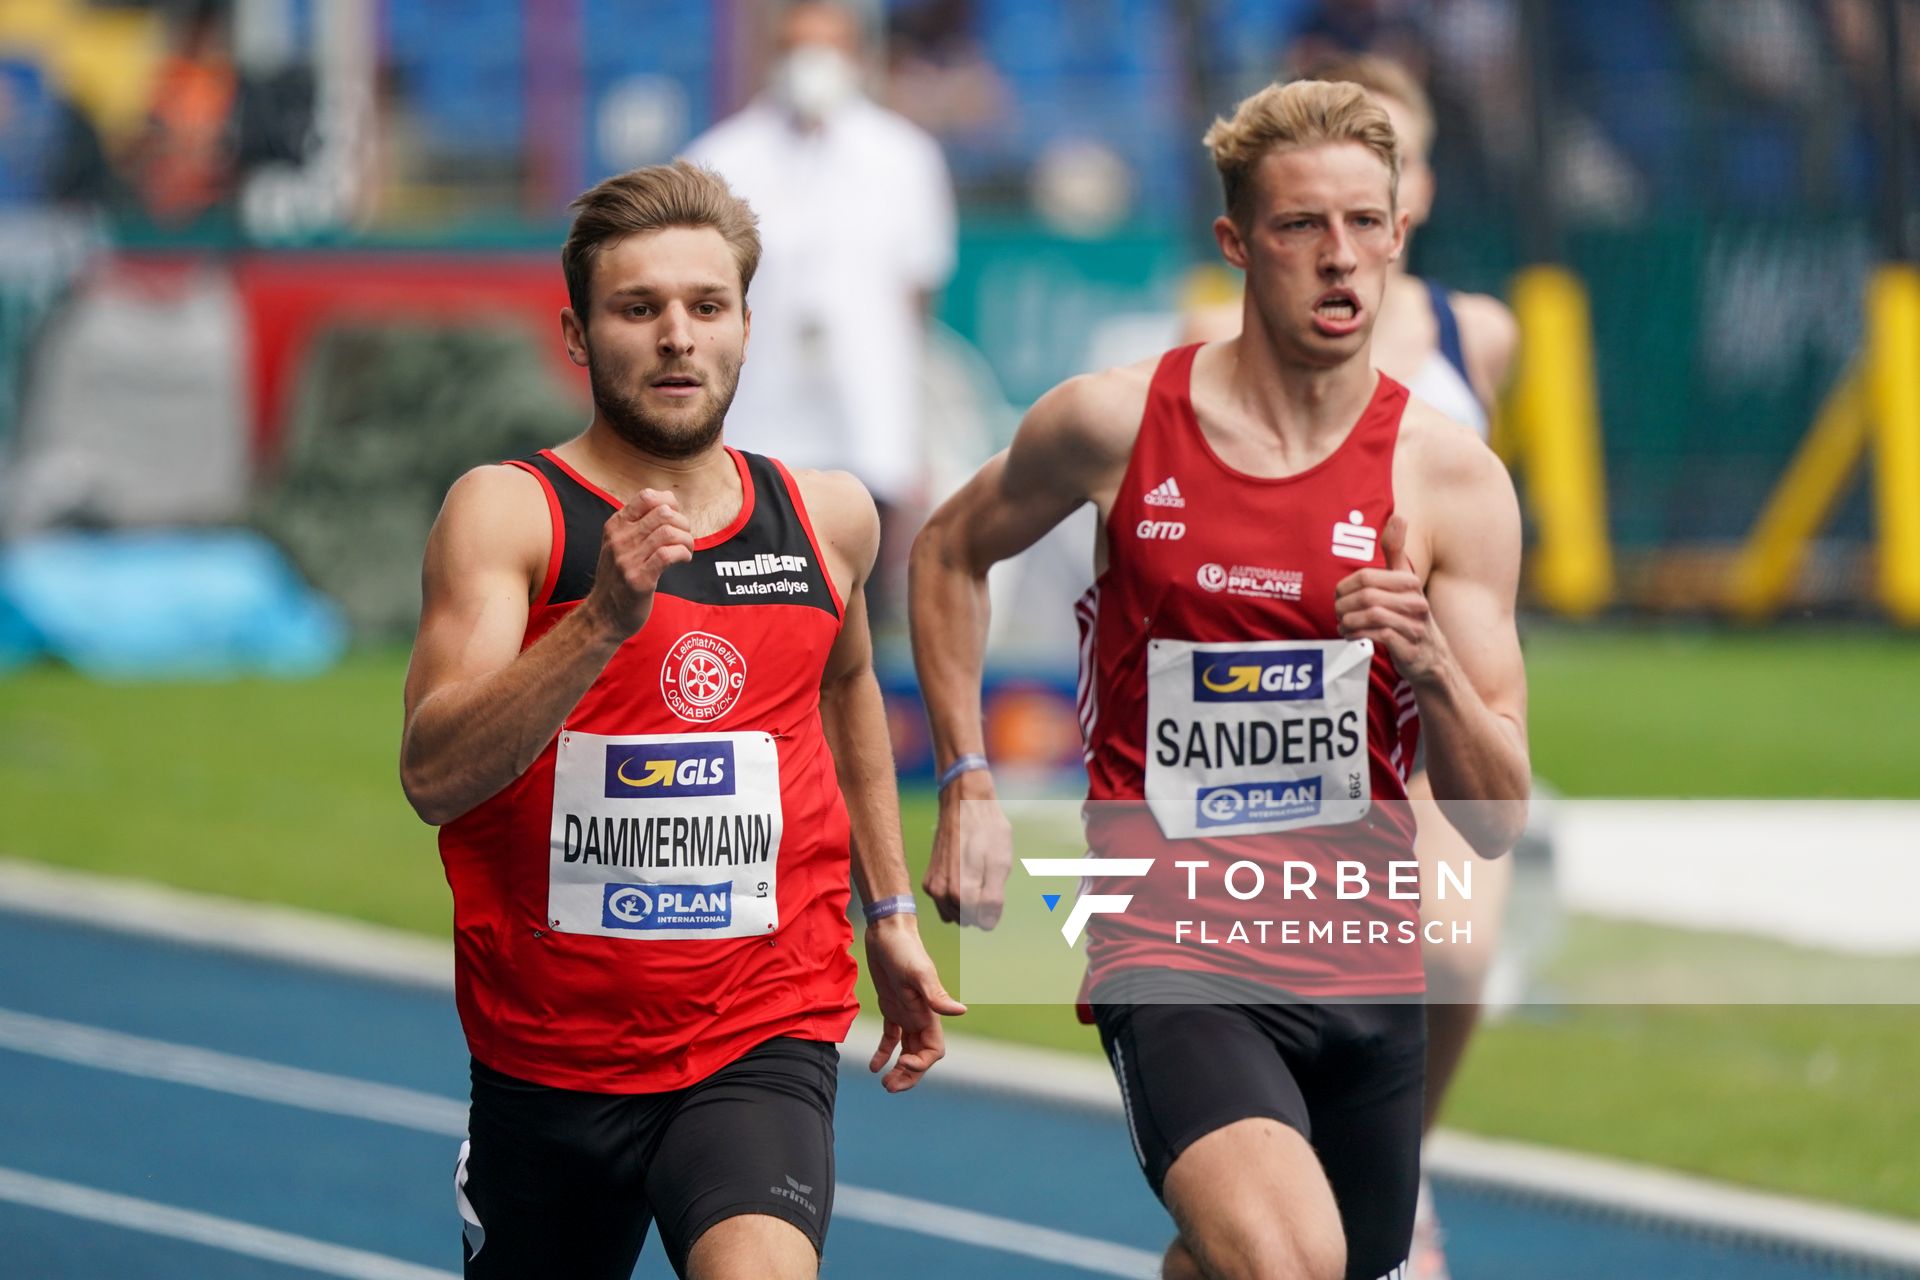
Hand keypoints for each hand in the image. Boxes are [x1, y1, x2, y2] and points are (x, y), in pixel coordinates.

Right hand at [584, 489, 694, 637]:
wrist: (604, 615)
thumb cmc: (619, 577)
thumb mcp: (619, 544)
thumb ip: (638, 524)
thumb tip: (669, 503)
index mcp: (615, 525)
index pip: (646, 497)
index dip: (669, 503)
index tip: (675, 520)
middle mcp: (619, 539)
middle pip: (663, 513)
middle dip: (683, 523)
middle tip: (684, 539)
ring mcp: (627, 559)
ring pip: (668, 532)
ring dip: (686, 540)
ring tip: (686, 550)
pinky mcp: (639, 579)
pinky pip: (667, 555)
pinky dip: (683, 554)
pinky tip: (683, 560)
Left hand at [864, 914, 965, 1092]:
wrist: (887, 930)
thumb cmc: (904, 949)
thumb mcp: (918, 973)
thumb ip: (936, 995)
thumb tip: (962, 1012)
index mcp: (929, 1013)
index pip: (933, 1050)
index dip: (920, 1063)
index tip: (901, 1062)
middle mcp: (920, 1016)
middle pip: (919, 1056)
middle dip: (908, 1075)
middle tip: (888, 1087)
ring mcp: (906, 1012)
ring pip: (906, 1050)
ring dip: (898, 1069)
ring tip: (883, 1083)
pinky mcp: (891, 1006)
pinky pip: (890, 1036)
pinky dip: (883, 1052)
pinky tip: (873, 1066)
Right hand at [923, 773, 1013, 928]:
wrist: (964, 804)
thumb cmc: (987, 832)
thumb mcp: (1000, 864)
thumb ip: (993, 900)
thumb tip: (986, 925)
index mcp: (960, 893)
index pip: (983, 923)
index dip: (994, 908)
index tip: (995, 885)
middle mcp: (941, 894)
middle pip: (968, 920)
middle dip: (980, 905)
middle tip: (985, 875)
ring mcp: (932, 888)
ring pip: (956, 914)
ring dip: (968, 901)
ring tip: (975, 873)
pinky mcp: (928, 881)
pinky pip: (945, 904)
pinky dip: (956, 895)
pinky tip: (964, 872)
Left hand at [1334, 515, 1446, 682]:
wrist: (1431, 658)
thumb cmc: (1410, 616)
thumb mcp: (1404, 583)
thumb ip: (1396, 552)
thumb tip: (1398, 516)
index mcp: (1409, 583)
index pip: (1367, 577)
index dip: (1345, 587)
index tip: (1339, 596)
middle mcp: (1415, 601)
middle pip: (1367, 596)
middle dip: (1344, 606)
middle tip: (1337, 614)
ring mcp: (1414, 625)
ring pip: (1373, 615)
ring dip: (1350, 622)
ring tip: (1343, 626)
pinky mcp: (1410, 647)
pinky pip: (1380, 635)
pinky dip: (1359, 635)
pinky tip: (1352, 636)